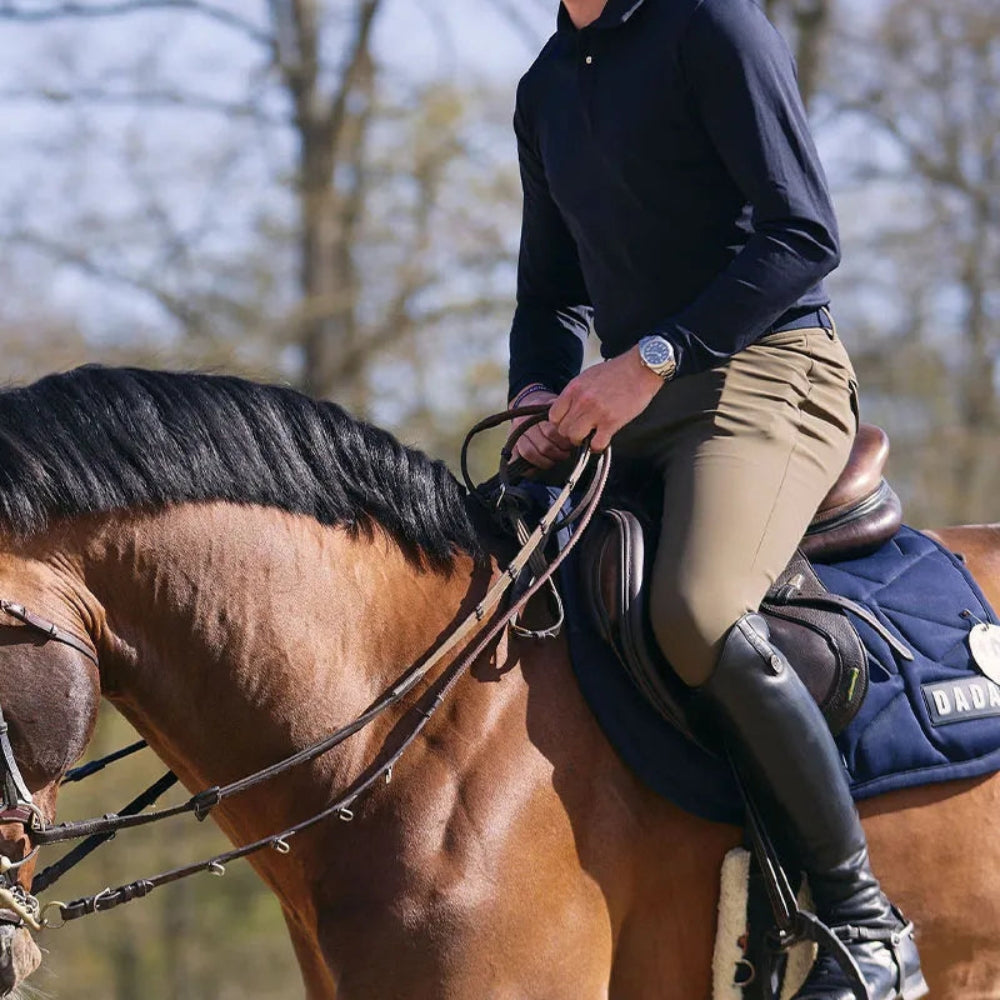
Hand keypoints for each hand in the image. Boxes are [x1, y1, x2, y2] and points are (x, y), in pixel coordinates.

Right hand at [509, 389, 575, 469]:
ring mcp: (516, 435)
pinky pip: (518, 460)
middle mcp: (524, 423)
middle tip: (565, 454)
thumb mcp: (557, 407)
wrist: (528, 403)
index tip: (571, 444)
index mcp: (537, 413)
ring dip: (546, 461)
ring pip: (531, 453)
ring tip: (555, 460)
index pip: (552, 432)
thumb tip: (581, 431)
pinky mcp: (511, 446)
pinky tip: (539, 469)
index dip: (564, 442)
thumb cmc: (548, 410)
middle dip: (558, 453)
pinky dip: (529, 467)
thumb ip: (567, 416)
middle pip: (544, 446)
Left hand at [549, 346, 663, 451]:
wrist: (640, 369)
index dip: (560, 423)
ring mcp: (595, 412)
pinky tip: (602, 439)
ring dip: (582, 441)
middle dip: (571, 433)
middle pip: (563, 429)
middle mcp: (581, 401)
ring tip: (590, 436)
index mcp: (574, 389)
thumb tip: (568, 408)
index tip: (569, 423)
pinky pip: (596, 444)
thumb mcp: (588, 376)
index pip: (554, 416)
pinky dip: (597, 446)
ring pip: (575, 438)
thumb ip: (575, 393)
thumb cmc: (617, 372)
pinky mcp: (611, 422)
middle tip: (581, 431)